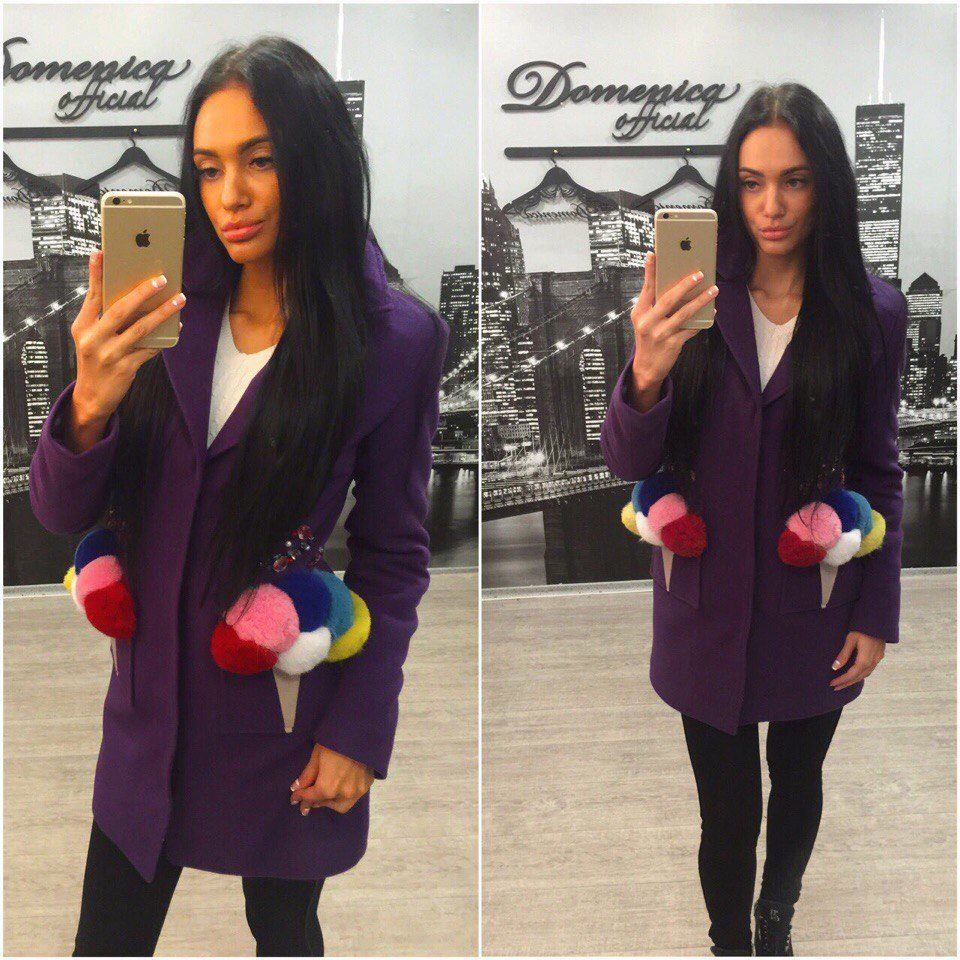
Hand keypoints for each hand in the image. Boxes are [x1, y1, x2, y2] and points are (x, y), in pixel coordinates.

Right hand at [70, 249, 185, 424]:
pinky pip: (151, 348)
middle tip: (161, 279)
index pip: (92, 296)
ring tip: (180, 299)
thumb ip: (103, 317)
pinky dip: (165, 336)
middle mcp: (93, 339)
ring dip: (163, 313)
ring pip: (142, 329)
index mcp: (82, 327)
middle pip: (120, 310)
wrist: (92, 396)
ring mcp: (110, 355)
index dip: (97, 275)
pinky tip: (177, 326)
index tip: (102, 253)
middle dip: (142, 293)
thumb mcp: (90, 337)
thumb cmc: (95, 359)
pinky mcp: (125, 368)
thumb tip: (130, 293)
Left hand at [290, 744, 373, 815]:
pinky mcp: (367, 785)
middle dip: (316, 801)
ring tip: (326, 793)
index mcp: (328, 788)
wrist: (362, 732)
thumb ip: (307, 775)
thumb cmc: (335, 742)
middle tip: (310, 797)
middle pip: (326, 804)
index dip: (300, 797)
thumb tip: (296, 788)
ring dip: (331, 801)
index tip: (294, 798)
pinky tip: (341, 786)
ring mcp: (357, 791)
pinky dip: (344, 795)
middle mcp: (343, 795)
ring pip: (341, 805)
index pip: (310, 797)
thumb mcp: (317, 756)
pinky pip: (353, 797)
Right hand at [629, 250, 716, 395]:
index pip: (647, 288)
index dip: (651, 271)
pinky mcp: (672, 344)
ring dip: (700, 300)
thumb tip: (671, 281)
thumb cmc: (648, 338)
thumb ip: (653, 302)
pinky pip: (691, 329)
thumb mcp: (644, 320)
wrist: (647, 367)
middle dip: (685, 285)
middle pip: (668, 300)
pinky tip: (711, 312)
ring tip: (713, 289)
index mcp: (639, 313)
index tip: (654, 254)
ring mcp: (660, 334)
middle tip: (699, 274)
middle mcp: (648, 323)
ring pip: (684, 314)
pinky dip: (702, 320)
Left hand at [830, 630, 884, 690]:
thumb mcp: (850, 640)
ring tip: (843, 683)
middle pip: (859, 677)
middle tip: (835, 687)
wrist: (878, 620)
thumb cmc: (862, 628)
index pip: (852, 675)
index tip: (832, 684)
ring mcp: (877, 659)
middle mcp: (873, 662)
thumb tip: (835, 668)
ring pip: (865, 674)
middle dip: (847, 683)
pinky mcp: (879, 656)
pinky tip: (855, 674)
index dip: (842, 680)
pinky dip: (861, 674)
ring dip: (854, 680)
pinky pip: (869, 670)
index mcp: (865, 659)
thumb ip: (843, 654)